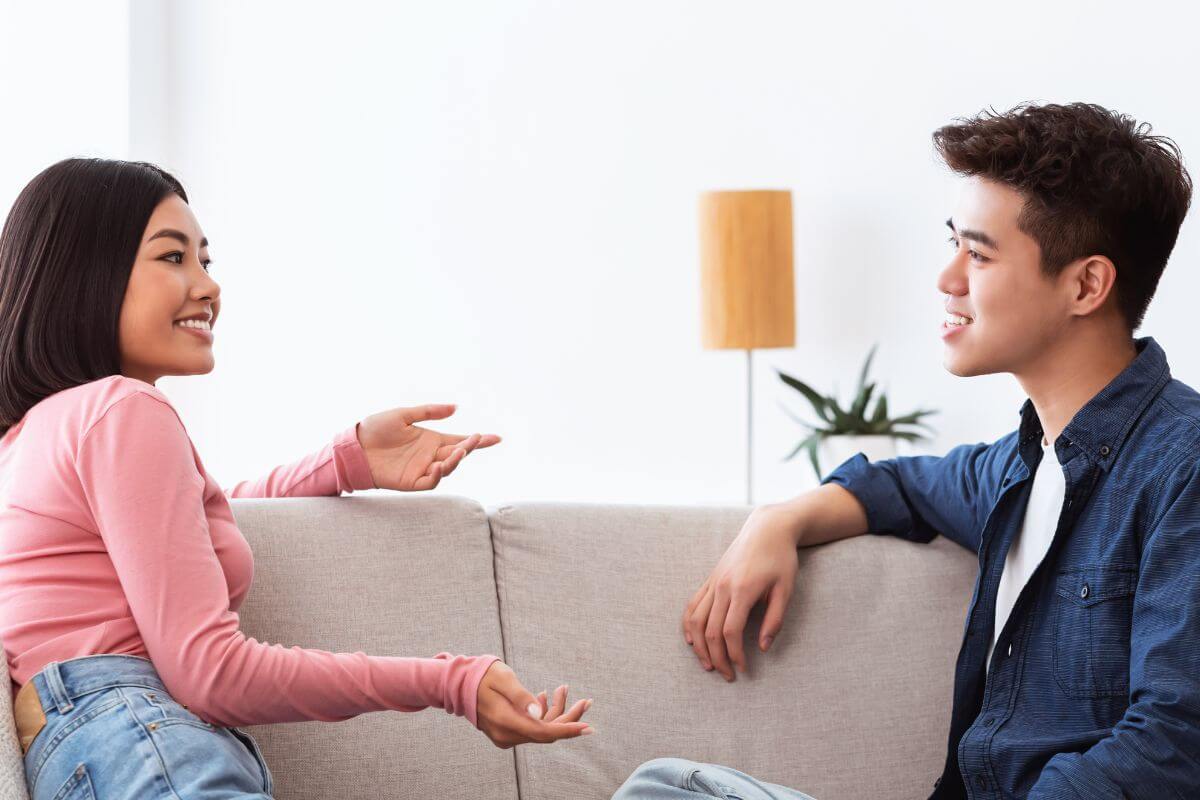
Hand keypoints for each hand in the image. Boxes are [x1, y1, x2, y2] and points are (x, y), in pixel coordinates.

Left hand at [356, 404, 500, 490]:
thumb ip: (429, 412)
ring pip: (447, 469)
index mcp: (431, 440)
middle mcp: (430, 455)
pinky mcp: (411, 482)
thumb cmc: (376, 429)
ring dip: (455, 461)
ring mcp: (422, 469)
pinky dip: (437, 476)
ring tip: (458, 451)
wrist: (354, 446)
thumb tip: (456, 408)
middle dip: (471, 447)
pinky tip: (438, 466)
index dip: (478, 440)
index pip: (460, 440)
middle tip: (477, 439)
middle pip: (458, 454)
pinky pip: (429, 482)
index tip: (497, 438)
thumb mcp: (403, 415)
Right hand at [476, 662, 593, 748]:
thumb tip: (539, 712)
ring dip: (556, 712)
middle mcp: (506, 734)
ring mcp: (506, 736)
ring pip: (540, 729)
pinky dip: (543, 715)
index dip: (568, 730)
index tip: (589, 728)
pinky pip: (531, 728)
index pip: (544, 732)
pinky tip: (545, 696)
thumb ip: (521, 696)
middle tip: (587, 701)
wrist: (460, 685)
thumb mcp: (503, 678)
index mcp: (506, 721)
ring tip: (563, 689)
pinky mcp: (506, 733)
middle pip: (546, 733)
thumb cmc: (483, 675)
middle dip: (569, 717)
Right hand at [682, 503, 800, 680]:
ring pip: (696, 620)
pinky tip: (692, 640)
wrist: (767, 528)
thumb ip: (774, 620)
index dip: (735, 655)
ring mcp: (713, 582)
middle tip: (727, 675)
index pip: (730, 632)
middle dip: (717, 657)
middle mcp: (722, 587)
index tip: (743, 670)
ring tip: (708, 664)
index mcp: (742, 590)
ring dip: (699, 645)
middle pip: (710, 630)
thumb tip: (762, 647)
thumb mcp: (786, 590)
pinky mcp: (710, 578)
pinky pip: (692, 604)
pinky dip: (688, 624)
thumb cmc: (781, 559)